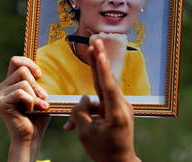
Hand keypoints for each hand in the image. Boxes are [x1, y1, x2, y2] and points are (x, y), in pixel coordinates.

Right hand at [0, 56, 49, 161]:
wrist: (31, 136)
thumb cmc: (38, 116)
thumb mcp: (39, 94)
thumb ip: (37, 81)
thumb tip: (41, 69)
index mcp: (11, 82)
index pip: (16, 61)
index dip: (28, 62)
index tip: (39, 74)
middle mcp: (3, 86)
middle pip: (22, 69)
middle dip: (37, 84)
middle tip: (43, 97)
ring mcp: (0, 94)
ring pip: (24, 82)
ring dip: (35, 95)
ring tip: (38, 107)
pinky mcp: (1, 103)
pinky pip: (21, 93)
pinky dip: (30, 102)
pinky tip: (30, 111)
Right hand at [64, 39, 139, 161]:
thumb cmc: (103, 151)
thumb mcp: (86, 133)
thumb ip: (81, 111)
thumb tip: (83, 98)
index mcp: (116, 112)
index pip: (107, 84)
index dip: (101, 66)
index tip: (98, 50)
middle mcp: (121, 106)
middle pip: (106, 80)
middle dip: (98, 61)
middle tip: (96, 41)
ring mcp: (120, 108)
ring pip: (97, 99)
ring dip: (82, 109)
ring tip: (70, 128)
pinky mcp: (117, 111)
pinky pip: (99, 106)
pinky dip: (87, 113)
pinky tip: (72, 127)